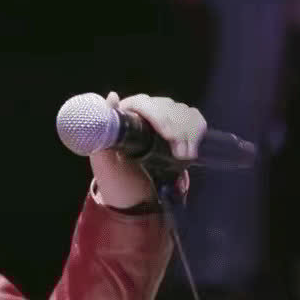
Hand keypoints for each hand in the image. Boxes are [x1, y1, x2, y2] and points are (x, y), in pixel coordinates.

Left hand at [90, 92, 206, 208]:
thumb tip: (111, 97)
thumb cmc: (118, 181)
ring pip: (182, 112)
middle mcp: (144, 114)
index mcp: (124, 118)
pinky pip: (194, 119)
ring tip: (185, 157)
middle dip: (178, 129)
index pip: (143, 103)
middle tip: (181, 155)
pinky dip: (197, 131)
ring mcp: (164, 120)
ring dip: (188, 134)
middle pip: (167, 106)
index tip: (169, 136)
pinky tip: (192, 150)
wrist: (136, 202)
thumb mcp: (104, 162)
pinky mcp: (180, 129)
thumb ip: (102, 134)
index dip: (159, 116)